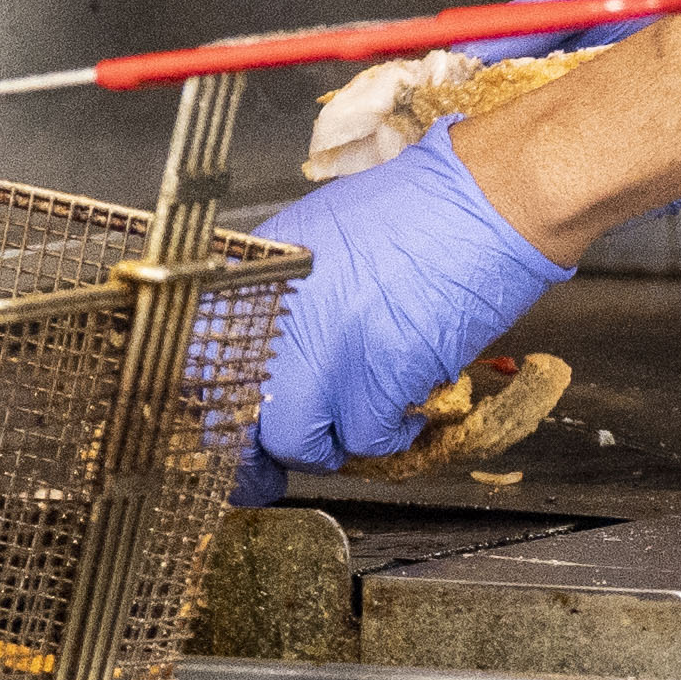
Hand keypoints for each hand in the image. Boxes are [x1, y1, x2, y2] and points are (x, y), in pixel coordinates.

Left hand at [238, 125, 572, 495]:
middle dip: (250, 461)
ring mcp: (323, 347)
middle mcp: (277, 315)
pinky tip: (405, 415)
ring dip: (326, 447)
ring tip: (354, 428)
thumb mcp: (321, 238)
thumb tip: (264, 360)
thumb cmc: (419, 209)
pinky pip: (363, 441)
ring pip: (294, 442)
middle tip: (264, 479)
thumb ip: (281, 298)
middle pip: (233, 417)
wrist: (486, 200)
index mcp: (257, 275)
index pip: (193, 364)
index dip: (205, 416)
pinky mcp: (375, 376)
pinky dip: (388, 440)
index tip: (221, 439)